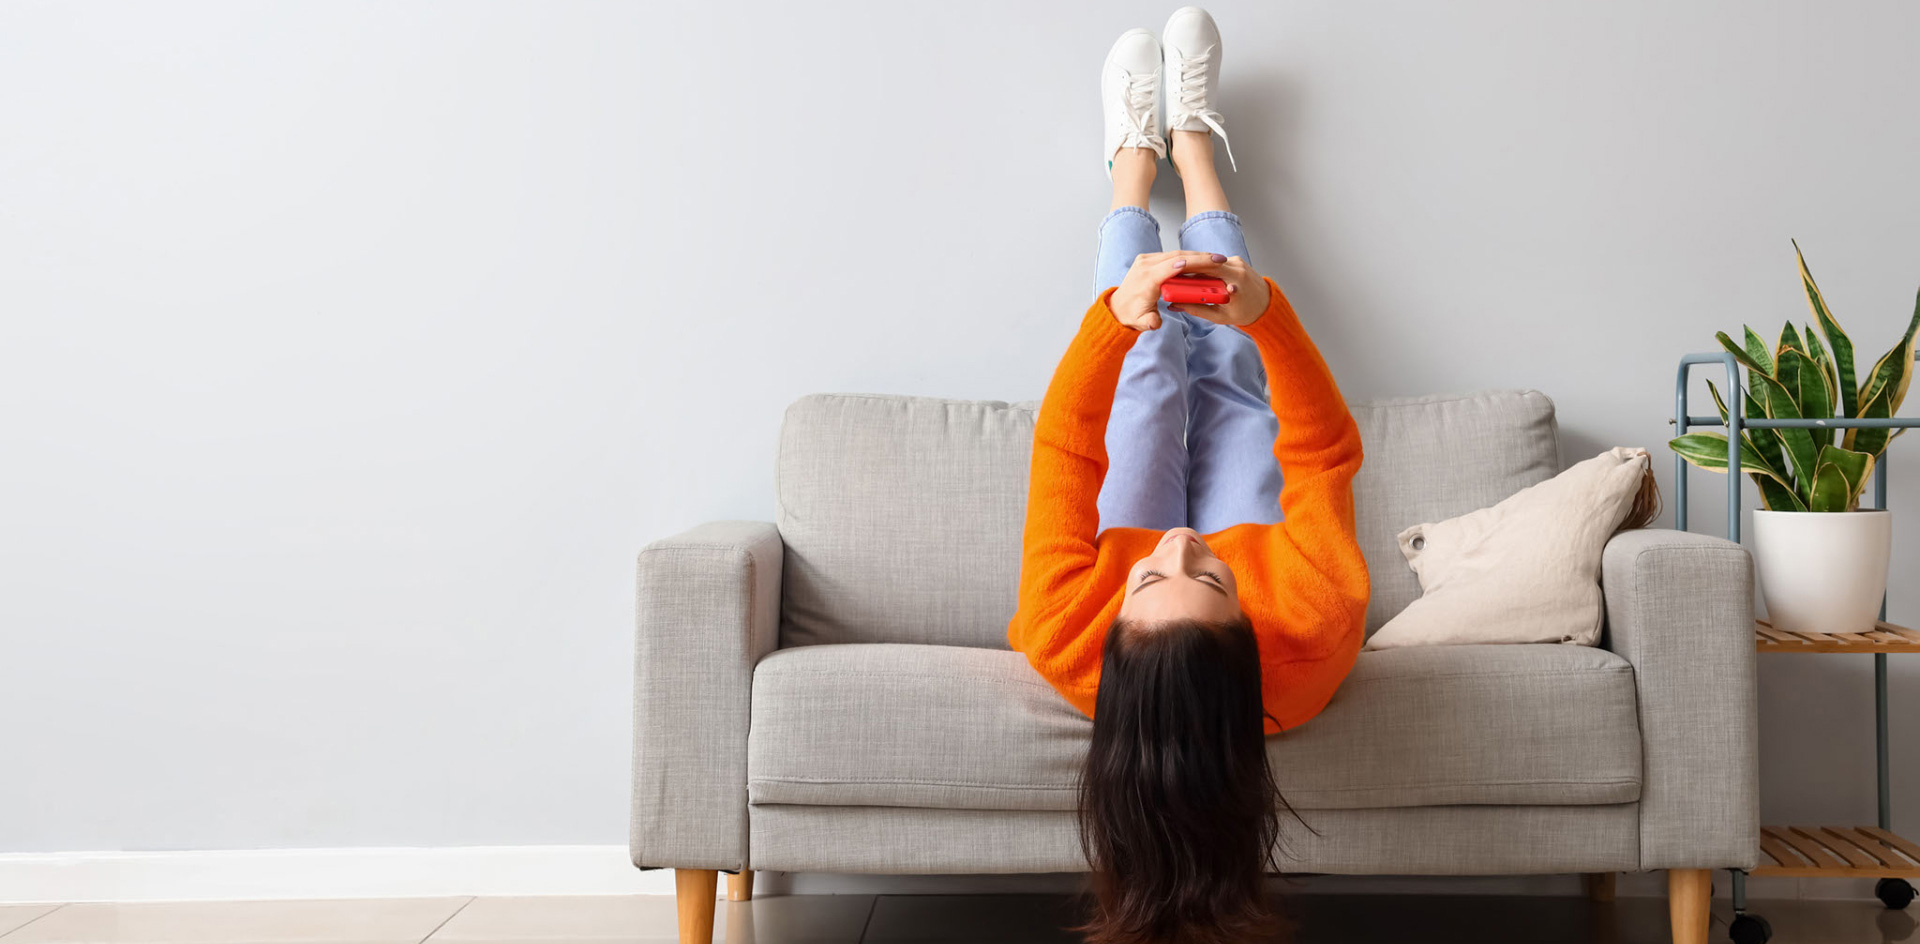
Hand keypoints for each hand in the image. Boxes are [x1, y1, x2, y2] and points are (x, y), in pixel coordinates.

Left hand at [1107, 250, 1230, 330]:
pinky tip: (1202, 260)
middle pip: (1177, 256)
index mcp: (1145, 279)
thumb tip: (1156, 322)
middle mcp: (1145, 265)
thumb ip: (1150, 322)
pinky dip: (1188, 257)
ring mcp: (1146, 259)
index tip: (1207, 261)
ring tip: (1216, 258)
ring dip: (1196, 255)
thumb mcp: (1141, 322)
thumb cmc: (1131, 314)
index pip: (1170, 267)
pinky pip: (1172, 255)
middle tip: (1220, 259)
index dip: (1190, 263)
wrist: (1118, 307)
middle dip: (1200, 257)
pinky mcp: (1149, 258)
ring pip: (1176, 253)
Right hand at [1166, 254, 1270, 326]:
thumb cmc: (1245, 312)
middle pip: (1207, 262)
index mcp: (1236, 283)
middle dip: (1188, 267)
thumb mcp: (1219, 316)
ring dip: (1196, 266)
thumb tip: (1175, 305)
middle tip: (1171, 273)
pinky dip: (1205, 267)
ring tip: (1179, 274)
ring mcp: (1238, 262)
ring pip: (1211, 261)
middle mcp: (1238, 269)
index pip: (1208, 271)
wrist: (1266, 305)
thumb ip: (1196, 310)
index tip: (1174, 276)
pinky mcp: (1237, 260)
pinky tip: (1194, 273)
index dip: (1189, 271)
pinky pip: (1217, 262)